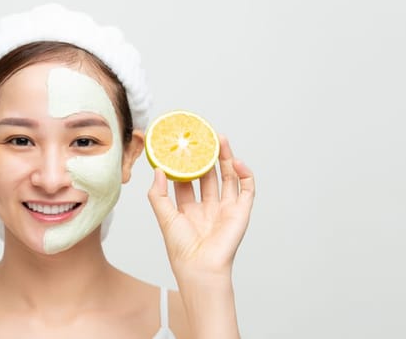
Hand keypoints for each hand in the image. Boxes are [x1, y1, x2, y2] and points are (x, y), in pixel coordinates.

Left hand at [148, 135, 255, 277]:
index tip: (181, 148)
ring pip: (228, 178)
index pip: (188, 181)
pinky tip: (237, 162)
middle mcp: (208, 208)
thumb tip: (158, 170)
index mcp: (189, 210)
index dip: (185, 164)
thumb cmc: (182, 248)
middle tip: (203, 138)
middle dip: (207, 157)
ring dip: (226, 158)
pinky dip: (245, 174)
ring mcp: (226, 209)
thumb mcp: (165, 217)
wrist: (200, 267)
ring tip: (220, 140)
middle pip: (209, 176)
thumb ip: (158, 194)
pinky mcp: (241, 212)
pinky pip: (247, 189)